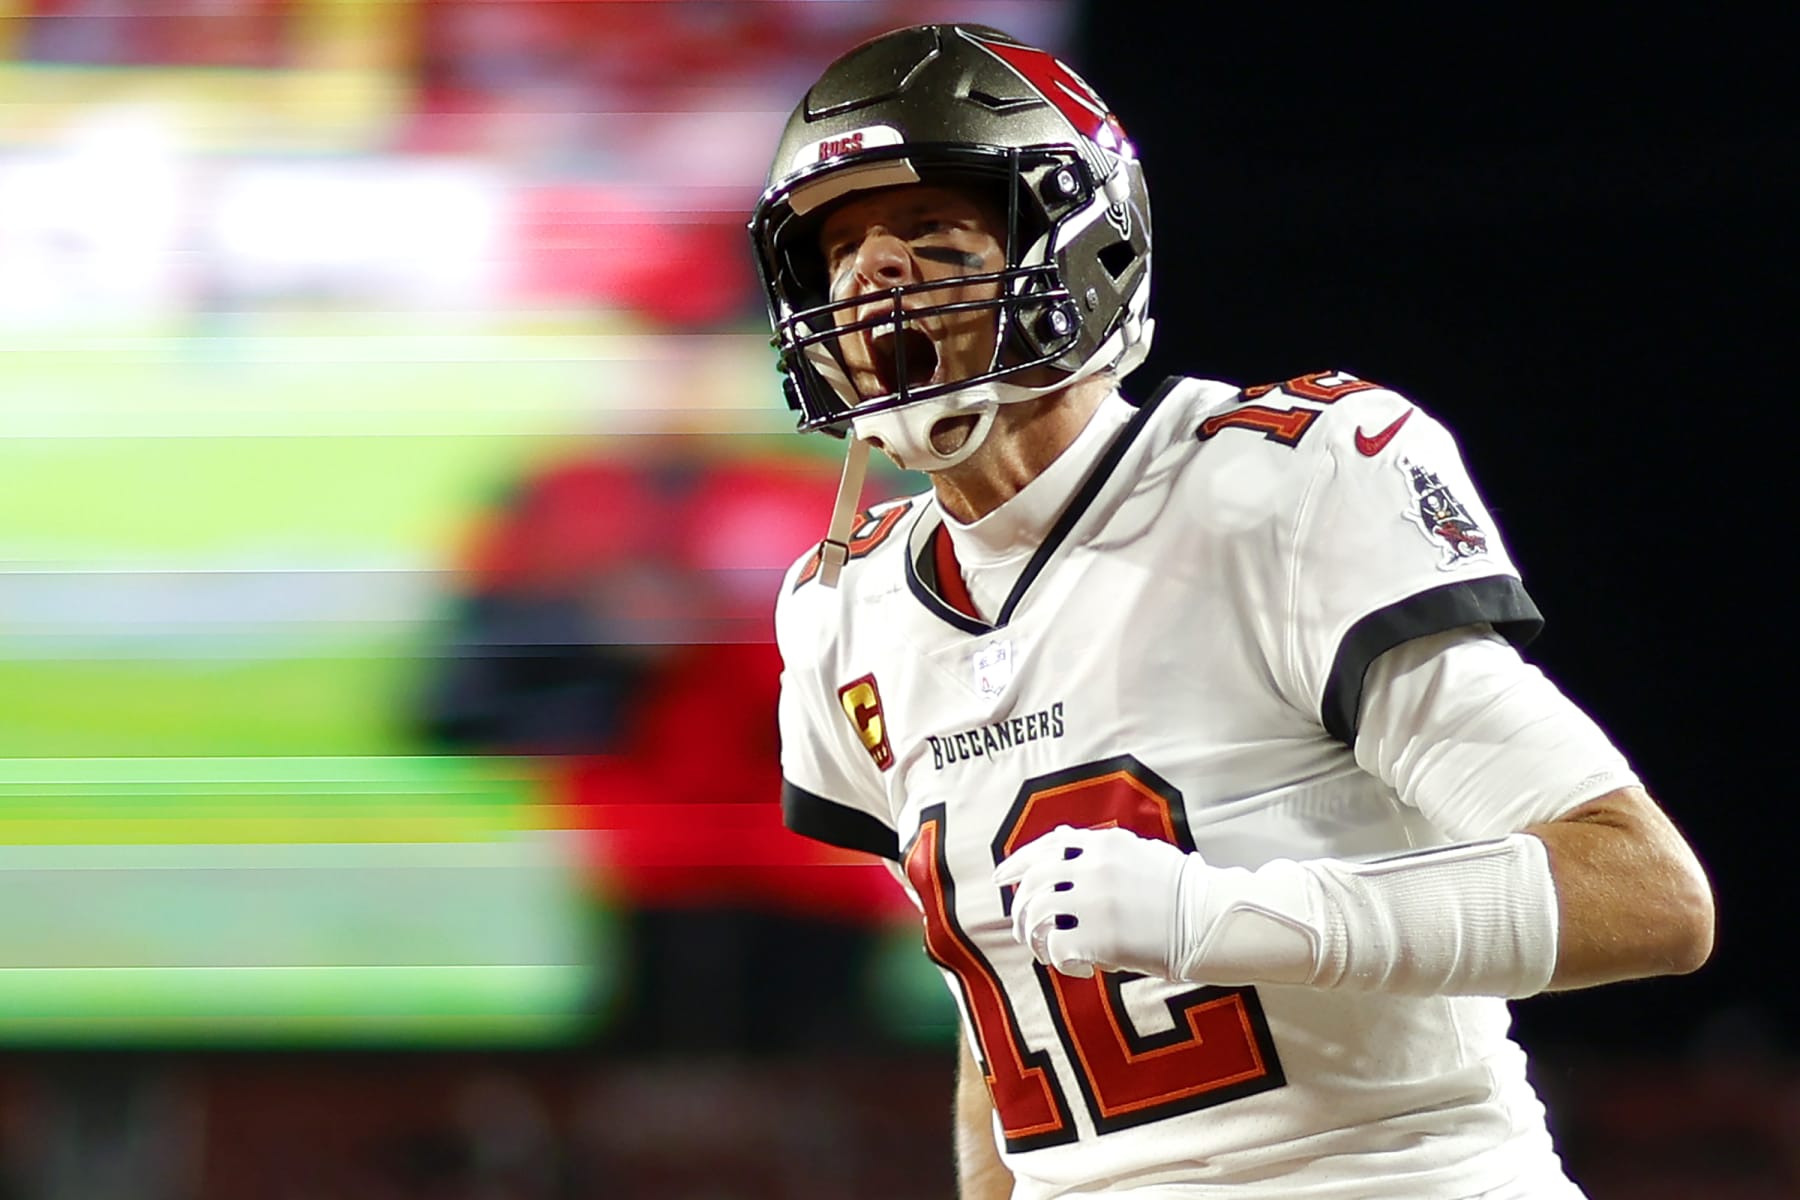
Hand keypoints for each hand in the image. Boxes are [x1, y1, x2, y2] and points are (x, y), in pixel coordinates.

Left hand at [992, 824, 1193, 979]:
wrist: (1211, 920)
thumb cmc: (1180, 890)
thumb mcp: (1140, 852)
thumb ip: (1099, 848)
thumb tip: (1060, 840)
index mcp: (1102, 843)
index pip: (1043, 847)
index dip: (1016, 863)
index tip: (1000, 878)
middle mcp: (1092, 868)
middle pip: (1032, 883)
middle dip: (1018, 907)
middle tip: (1019, 926)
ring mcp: (1094, 903)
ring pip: (1036, 915)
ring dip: (1031, 935)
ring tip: (1041, 949)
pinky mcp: (1101, 939)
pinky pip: (1057, 947)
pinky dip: (1056, 958)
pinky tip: (1073, 965)